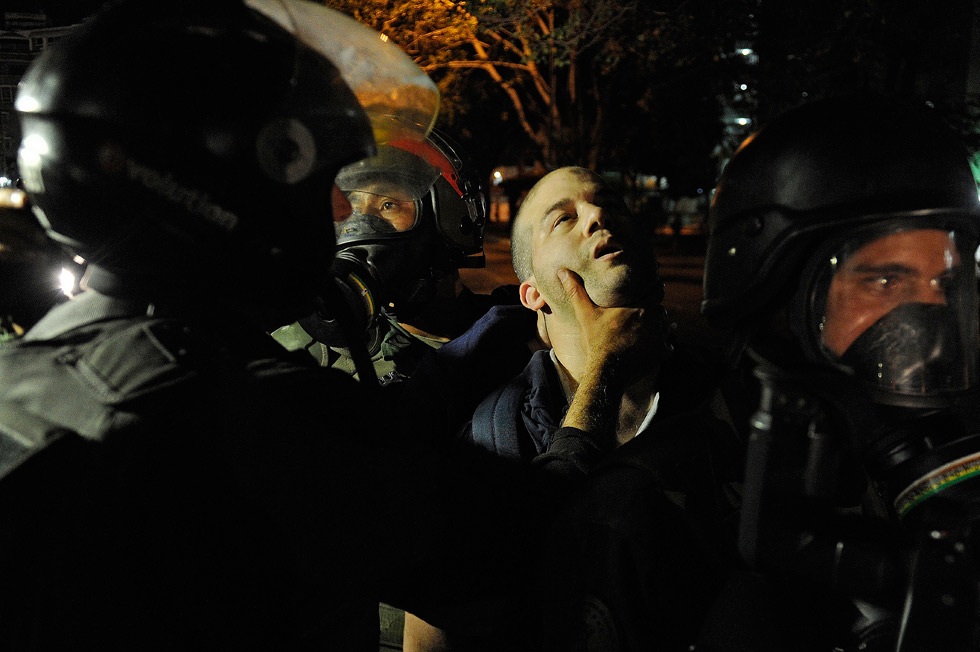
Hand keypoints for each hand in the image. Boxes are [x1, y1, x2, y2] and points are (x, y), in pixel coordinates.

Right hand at [557, 268, 668, 439]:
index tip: (649, 289)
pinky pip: (668, 346)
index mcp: (639, 306)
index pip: (656, 291)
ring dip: (658, 328)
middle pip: (660, 309)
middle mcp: (654, 320)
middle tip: (642, 314)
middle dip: (653, 311)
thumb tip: (563, 272)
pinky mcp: (661, 354)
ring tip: (646, 330)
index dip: (653, 289)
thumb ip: (576, 291)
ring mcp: (659, 338)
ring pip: (664, 327)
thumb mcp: (585, 314)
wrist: (607, 372)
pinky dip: (661, 347)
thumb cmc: (596, 341)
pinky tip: (650, 347)